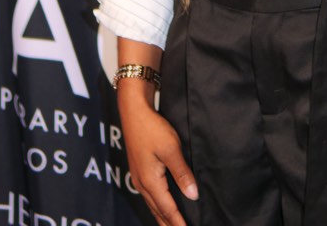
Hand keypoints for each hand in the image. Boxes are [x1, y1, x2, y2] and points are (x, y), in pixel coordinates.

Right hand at [117, 83, 197, 225]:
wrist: (133, 112)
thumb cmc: (152, 128)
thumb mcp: (171, 149)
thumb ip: (182, 173)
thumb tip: (193, 195)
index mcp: (150, 182)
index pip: (167, 209)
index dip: (179, 223)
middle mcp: (142, 184)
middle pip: (158, 212)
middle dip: (170, 224)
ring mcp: (138, 178)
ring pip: (152, 205)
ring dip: (163, 217)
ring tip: (173, 225)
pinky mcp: (139, 171)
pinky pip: (149, 196)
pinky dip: (158, 205)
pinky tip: (162, 205)